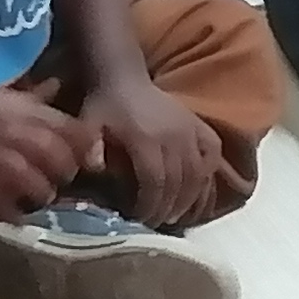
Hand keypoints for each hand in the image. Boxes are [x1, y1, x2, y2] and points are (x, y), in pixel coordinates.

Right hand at [0, 82, 95, 218]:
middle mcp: (26, 141)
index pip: (80, 136)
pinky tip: (0, 202)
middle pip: (67, 168)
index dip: (81, 148)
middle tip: (46, 174)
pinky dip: (11, 212)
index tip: (75, 154)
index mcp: (30, 113)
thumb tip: (57, 86)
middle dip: (60, 174)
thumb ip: (32, 99)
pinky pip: (15, 214)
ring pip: (44, 194)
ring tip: (21, 190)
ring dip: (37, 195)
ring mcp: (7, 170)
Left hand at [77, 77, 230, 224]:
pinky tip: (197, 187)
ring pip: (197, 173)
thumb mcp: (87, 127)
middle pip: (177, 182)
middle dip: (167, 207)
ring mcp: (189, 130)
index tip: (140, 219)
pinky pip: (212, 153)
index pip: (154, 181)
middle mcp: (173, 136)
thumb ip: (90, 150)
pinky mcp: (199, 125)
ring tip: (175, 213)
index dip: (149, 205)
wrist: (123, 76)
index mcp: (145, 138)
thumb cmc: (104, 105)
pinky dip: (208, 173)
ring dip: (188, 198)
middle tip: (156, 222)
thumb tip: (96, 173)